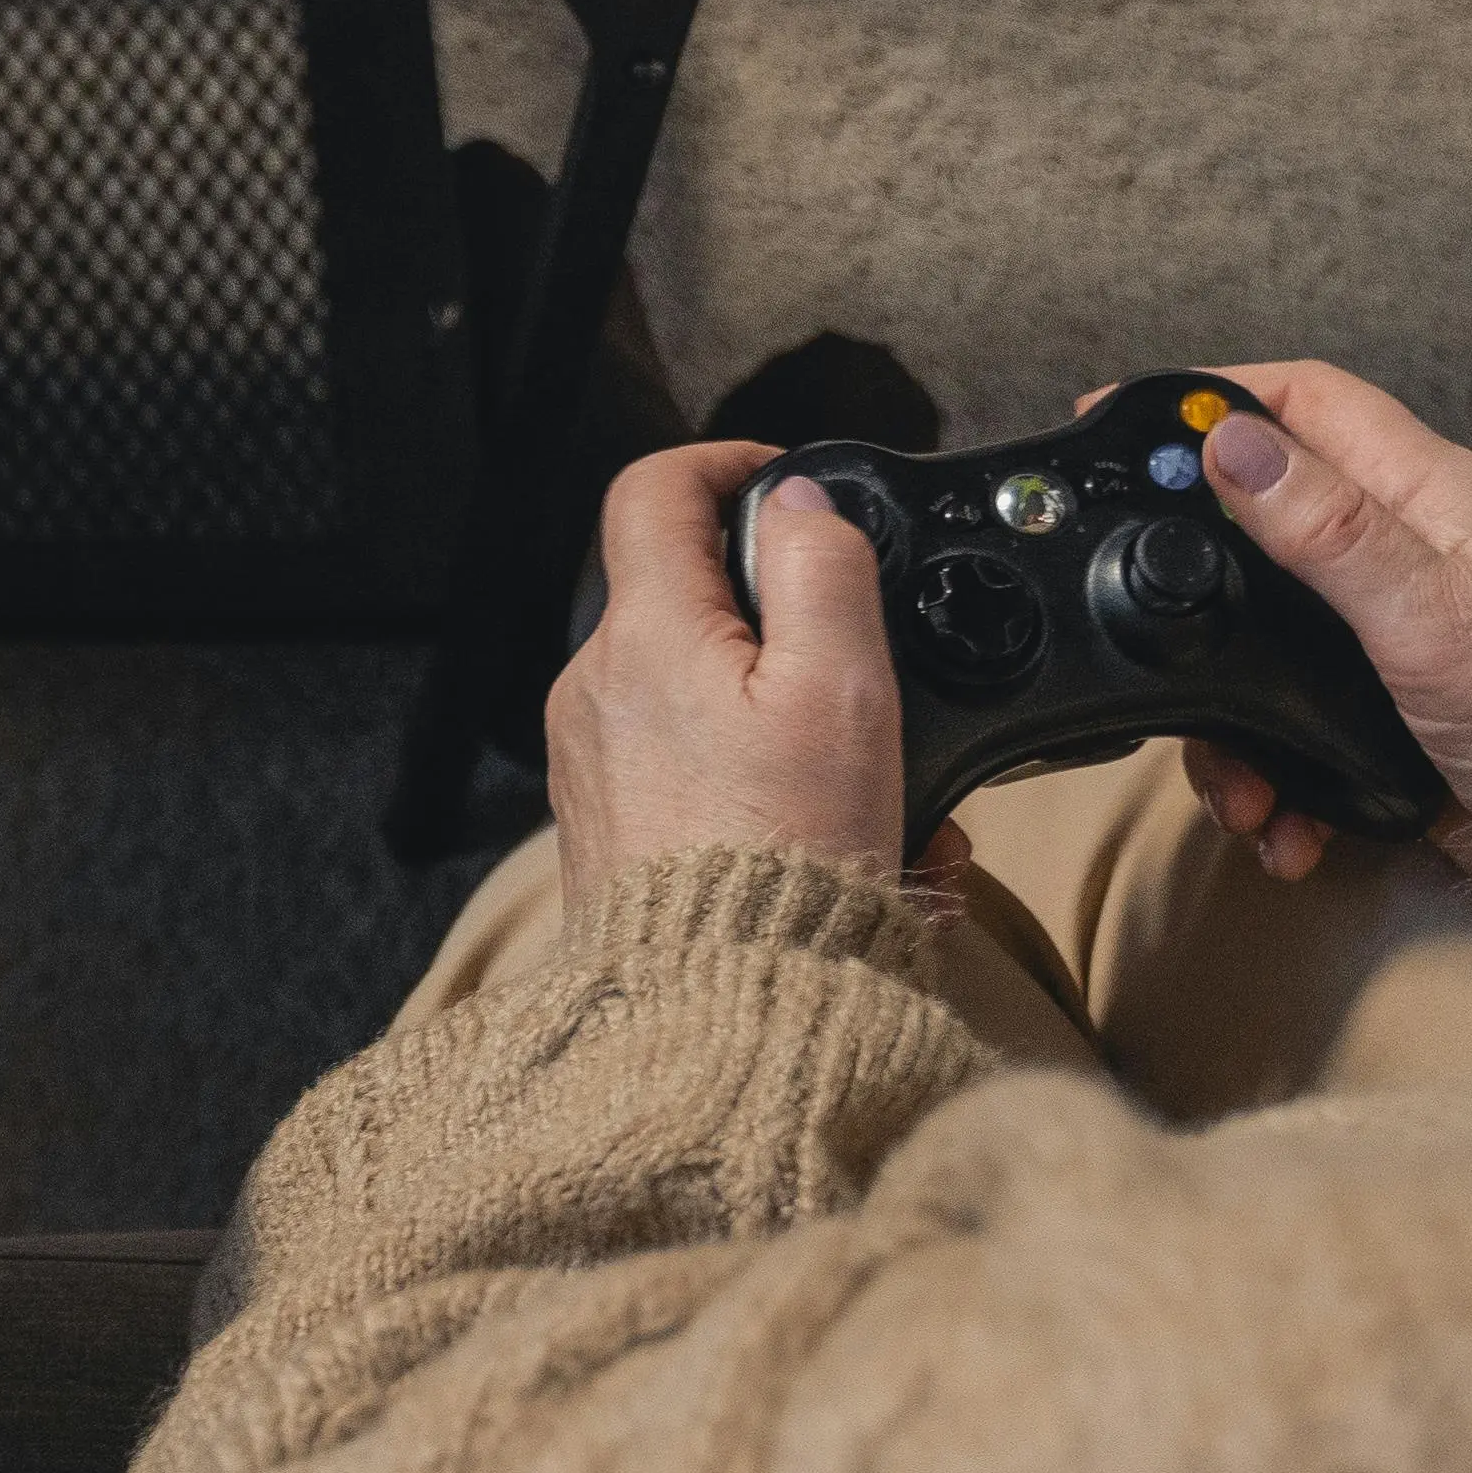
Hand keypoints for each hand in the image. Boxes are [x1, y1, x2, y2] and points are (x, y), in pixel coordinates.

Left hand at [542, 438, 928, 890]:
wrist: (719, 1007)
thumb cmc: (781, 856)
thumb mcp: (841, 688)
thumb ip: (821, 570)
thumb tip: (797, 502)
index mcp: (643, 636)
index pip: (652, 491)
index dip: (724, 465)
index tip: (786, 487)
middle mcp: (595, 691)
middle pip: (685, 598)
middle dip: (787, 621)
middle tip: (868, 668)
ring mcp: (592, 763)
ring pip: (699, 693)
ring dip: (792, 716)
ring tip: (879, 784)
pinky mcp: (609, 827)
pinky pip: (691, 767)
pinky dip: (764, 779)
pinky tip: (838, 835)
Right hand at [1148, 364, 1471, 884]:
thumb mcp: (1426, 608)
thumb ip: (1327, 526)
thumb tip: (1232, 442)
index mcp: (1429, 494)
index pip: (1307, 402)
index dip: (1213, 395)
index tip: (1125, 414)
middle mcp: (1407, 551)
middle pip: (1263, 519)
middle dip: (1198, 573)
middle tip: (1133, 608)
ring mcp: (1392, 631)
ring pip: (1261, 637)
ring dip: (1227, 712)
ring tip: (1236, 781)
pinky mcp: (1383, 706)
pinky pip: (1288, 722)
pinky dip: (1269, 771)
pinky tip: (1280, 816)